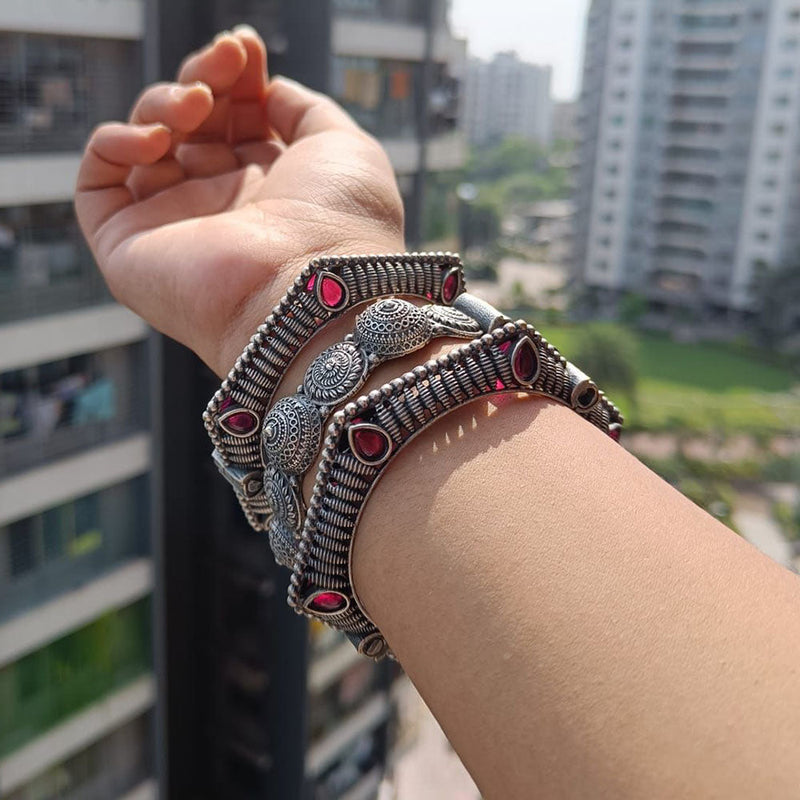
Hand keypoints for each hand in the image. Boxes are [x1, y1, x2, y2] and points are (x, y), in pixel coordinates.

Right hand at [74, 26, 404, 376]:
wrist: (313, 293)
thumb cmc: (340, 224)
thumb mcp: (343, 147)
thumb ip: (302, 111)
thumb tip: (266, 91)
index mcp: (272, 190)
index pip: (236, 122)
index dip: (236, 80)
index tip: (245, 48)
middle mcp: (223, 209)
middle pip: (191, 127)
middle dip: (204, 80)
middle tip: (225, 62)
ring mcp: (175, 227)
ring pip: (146, 144)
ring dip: (165, 104)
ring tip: (197, 103)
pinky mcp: (129, 248)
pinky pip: (98, 183)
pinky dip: (115, 143)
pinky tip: (157, 140)